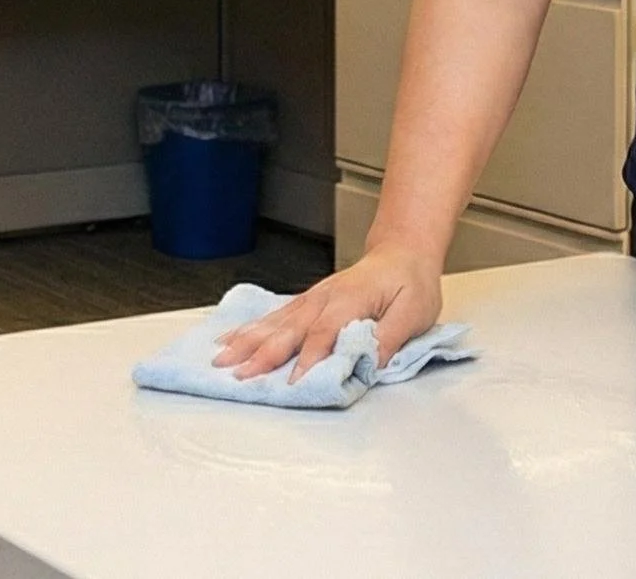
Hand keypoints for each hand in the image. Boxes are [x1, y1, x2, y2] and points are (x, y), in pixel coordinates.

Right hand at [210, 243, 442, 383]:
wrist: (403, 252)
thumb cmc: (411, 283)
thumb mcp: (413, 312)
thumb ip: (389, 338)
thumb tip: (367, 364)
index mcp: (352, 300)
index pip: (326, 334)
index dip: (309, 360)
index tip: (291, 384)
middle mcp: (326, 297)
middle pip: (291, 328)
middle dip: (263, 354)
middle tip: (238, 375)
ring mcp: (314, 298)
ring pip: (276, 321)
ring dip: (248, 341)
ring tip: (221, 359)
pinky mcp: (308, 301)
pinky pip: (276, 315)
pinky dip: (251, 327)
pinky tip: (231, 337)